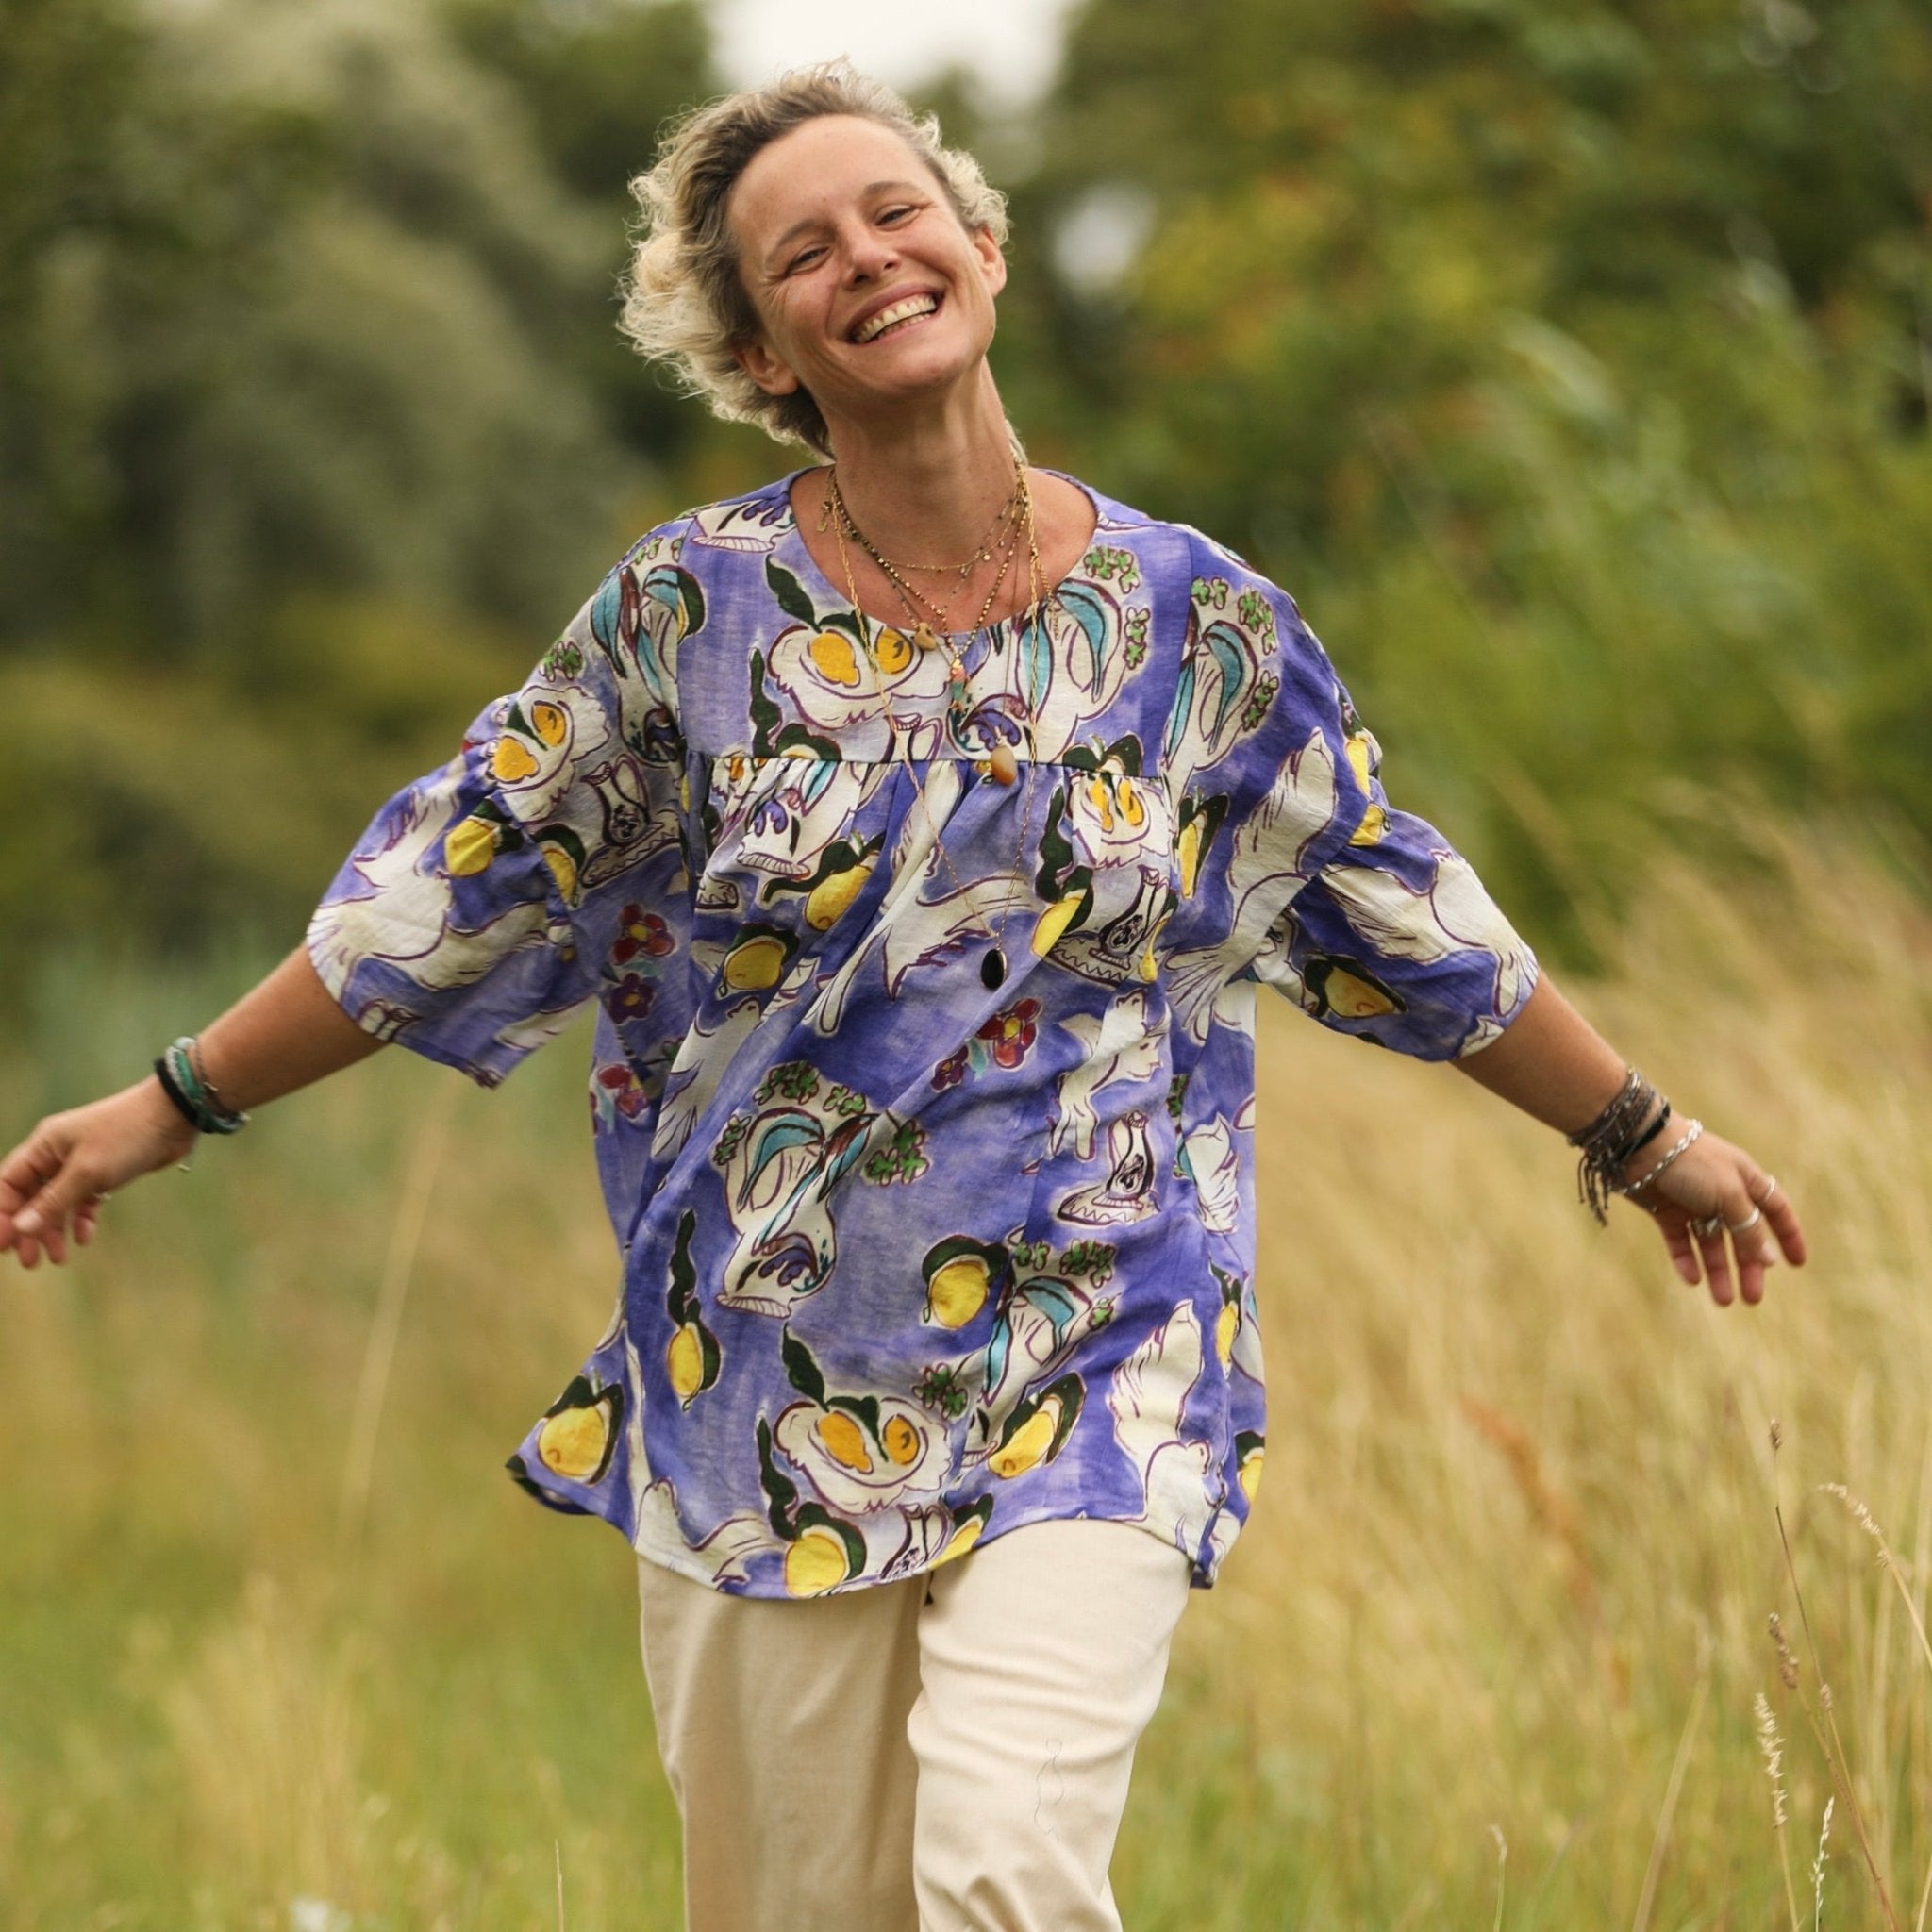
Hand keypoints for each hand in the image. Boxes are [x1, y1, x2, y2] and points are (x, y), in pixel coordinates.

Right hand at [0, 1079, 197, 1268]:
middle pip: (31, 1197)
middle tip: (31, 1261)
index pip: (8, 1183)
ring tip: (58, 1258)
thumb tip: (20, 1228)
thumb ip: (53, 1201)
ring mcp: (81, 1163)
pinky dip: (81, 1218)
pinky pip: (84, 1200)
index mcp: (43, 1146)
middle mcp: (56, 1154)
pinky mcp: (105, 1172)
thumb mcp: (87, 1172)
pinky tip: (84, 1237)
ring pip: (58, 1202)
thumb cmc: (127, 1136)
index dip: (2, 1215)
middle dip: (29, 1230)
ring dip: (54, 1229)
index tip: (3, 1247)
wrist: (174, 1116)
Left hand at [1622, 1124, 1805, 1306]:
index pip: (1775, 1209)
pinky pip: (1680, 1241)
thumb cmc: (1691, 1163)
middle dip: (1749, 1267)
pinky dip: (1686, 1260)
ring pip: (1710, 1243)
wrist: (1638, 1145)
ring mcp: (1692, 1201)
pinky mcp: (1665, 1209)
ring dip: (1718, 1271)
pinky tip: (1693, 1279)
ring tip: (1723, 1301)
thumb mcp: (1730, 1196)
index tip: (1796, 1264)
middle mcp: (1721, 1191)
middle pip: (1742, 1235)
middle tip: (1753, 1298)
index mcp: (1745, 1179)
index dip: (1788, 1235)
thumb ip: (1749, 1227)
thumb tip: (1768, 1259)